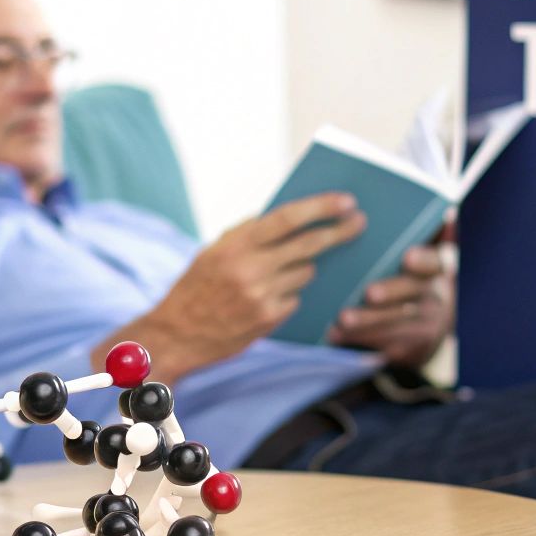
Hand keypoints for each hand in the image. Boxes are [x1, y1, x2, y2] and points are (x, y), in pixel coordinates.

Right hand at [98, 192, 366, 382]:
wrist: (176, 334)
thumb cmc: (196, 287)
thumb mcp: (214, 250)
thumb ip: (248, 233)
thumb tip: (290, 217)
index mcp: (236, 245)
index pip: (288, 218)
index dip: (321, 207)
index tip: (346, 201)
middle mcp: (251, 269)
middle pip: (309, 245)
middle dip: (339, 232)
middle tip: (358, 224)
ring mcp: (262, 296)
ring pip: (306, 272)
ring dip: (304, 266)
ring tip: (282, 270)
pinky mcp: (269, 320)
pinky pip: (295, 297)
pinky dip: (289, 292)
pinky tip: (268, 296)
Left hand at [329, 243, 452, 368]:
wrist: (430, 325)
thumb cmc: (407, 281)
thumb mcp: (412, 265)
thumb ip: (396, 249)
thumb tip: (373, 219)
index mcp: (436, 270)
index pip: (434, 262)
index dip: (423, 261)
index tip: (407, 257)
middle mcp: (435, 297)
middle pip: (412, 293)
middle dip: (390, 293)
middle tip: (369, 293)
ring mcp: (425, 325)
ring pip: (396, 323)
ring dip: (368, 322)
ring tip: (343, 319)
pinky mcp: (410, 348)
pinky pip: (385, 345)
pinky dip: (359, 340)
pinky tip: (337, 335)